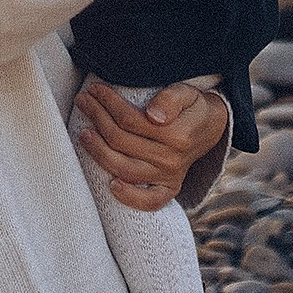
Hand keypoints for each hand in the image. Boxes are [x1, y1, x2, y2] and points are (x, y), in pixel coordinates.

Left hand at [73, 79, 229, 212]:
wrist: (210, 126)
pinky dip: (130, 198)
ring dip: (98, 152)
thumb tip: (153, 115)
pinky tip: (110, 185)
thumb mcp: (187, 93)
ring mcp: (169, 177)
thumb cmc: (192, 106)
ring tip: (83, 133)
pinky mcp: (168, 190)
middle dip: (97, 118)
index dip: (108, 103)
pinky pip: (149, 202)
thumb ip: (171, 99)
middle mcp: (172, 160)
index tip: (94, 90)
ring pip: (125, 169)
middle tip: (82, 101)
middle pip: (122, 141)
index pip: (130, 120)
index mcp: (178, 135)